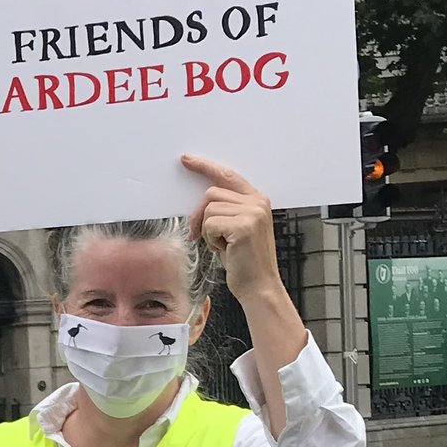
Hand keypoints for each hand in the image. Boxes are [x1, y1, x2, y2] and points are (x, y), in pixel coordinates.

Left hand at [181, 156, 279, 298]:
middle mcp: (257, 203)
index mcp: (257, 200)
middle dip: (199, 215)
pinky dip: (210, 239)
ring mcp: (252, 213)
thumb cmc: (245, 262)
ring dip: (207, 231)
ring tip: (222, 246)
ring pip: (209, 209)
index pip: (227, 176)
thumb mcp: (237, 230)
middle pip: (211, 193)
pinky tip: (224, 250)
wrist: (259, 286)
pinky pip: (209, 224)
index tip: (186, 160)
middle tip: (199, 235)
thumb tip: (201, 203)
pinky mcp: (243, 226)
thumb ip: (226, 211)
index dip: (205, 167)